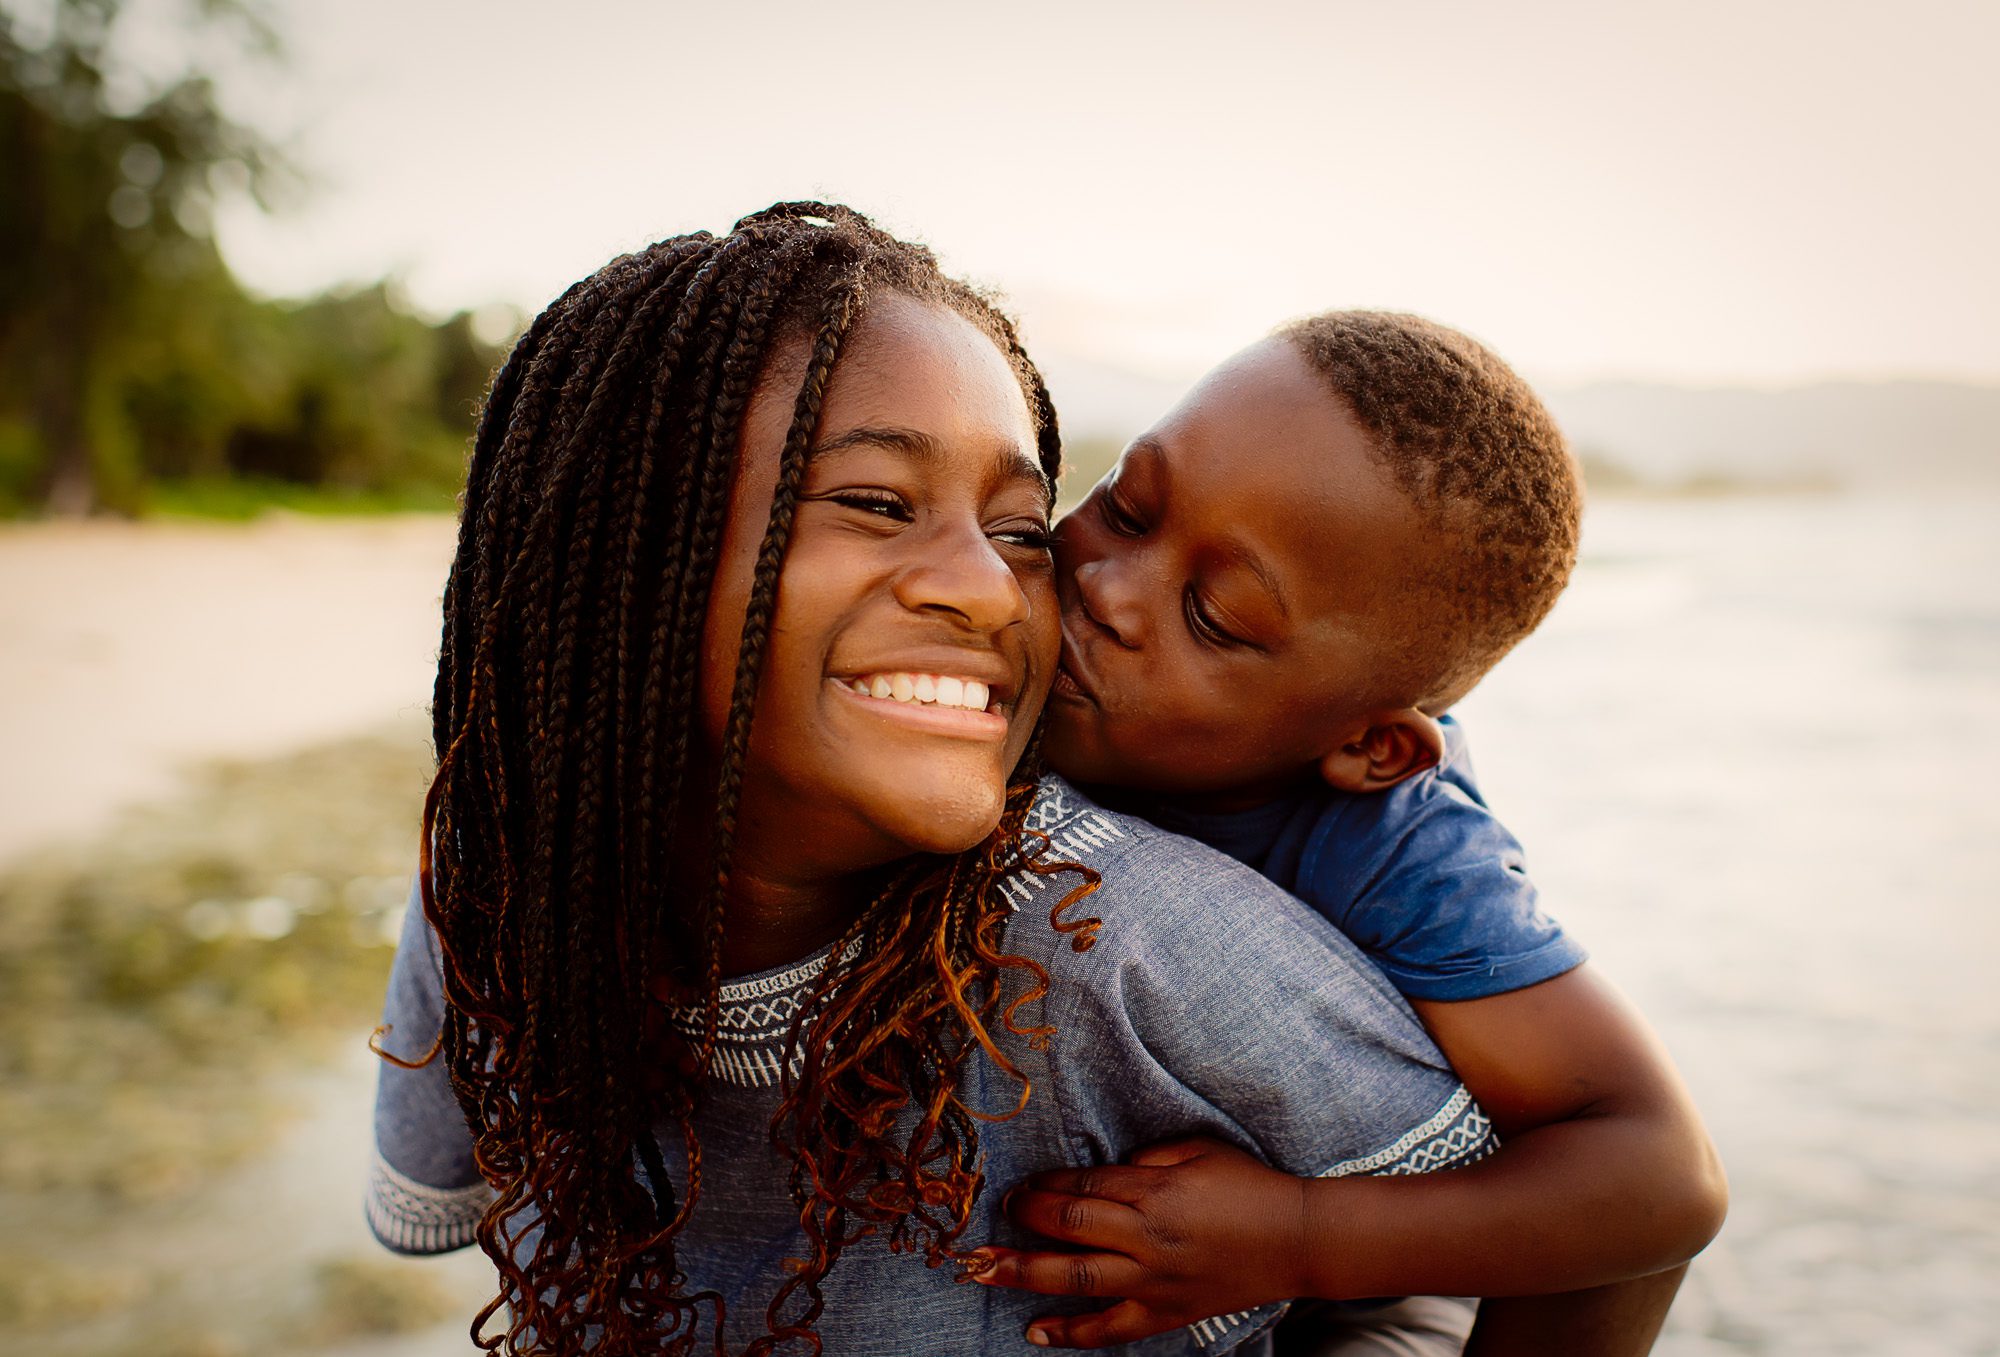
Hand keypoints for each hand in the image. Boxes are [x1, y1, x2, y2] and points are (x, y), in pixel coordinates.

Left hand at [969, 1136, 1310, 1348]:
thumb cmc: (1248, 1185)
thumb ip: (1144, 1157)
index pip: (1082, 1189)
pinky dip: (1071, 1333)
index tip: (1016, 1186)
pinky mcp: (1165, 1314)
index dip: (1042, 1187)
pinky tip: (1035, 1331)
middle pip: (1069, 1230)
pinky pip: (1110, 1330)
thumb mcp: (1197, 1148)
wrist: (1297, 1240)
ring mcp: (1155, 1283)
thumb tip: (1100, 1168)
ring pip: (1078, 1280)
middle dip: (1022, 1224)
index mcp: (1156, 1192)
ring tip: (982, 1273)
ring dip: (1025, 1275)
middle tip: (987, 1223)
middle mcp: (1148, 1239)